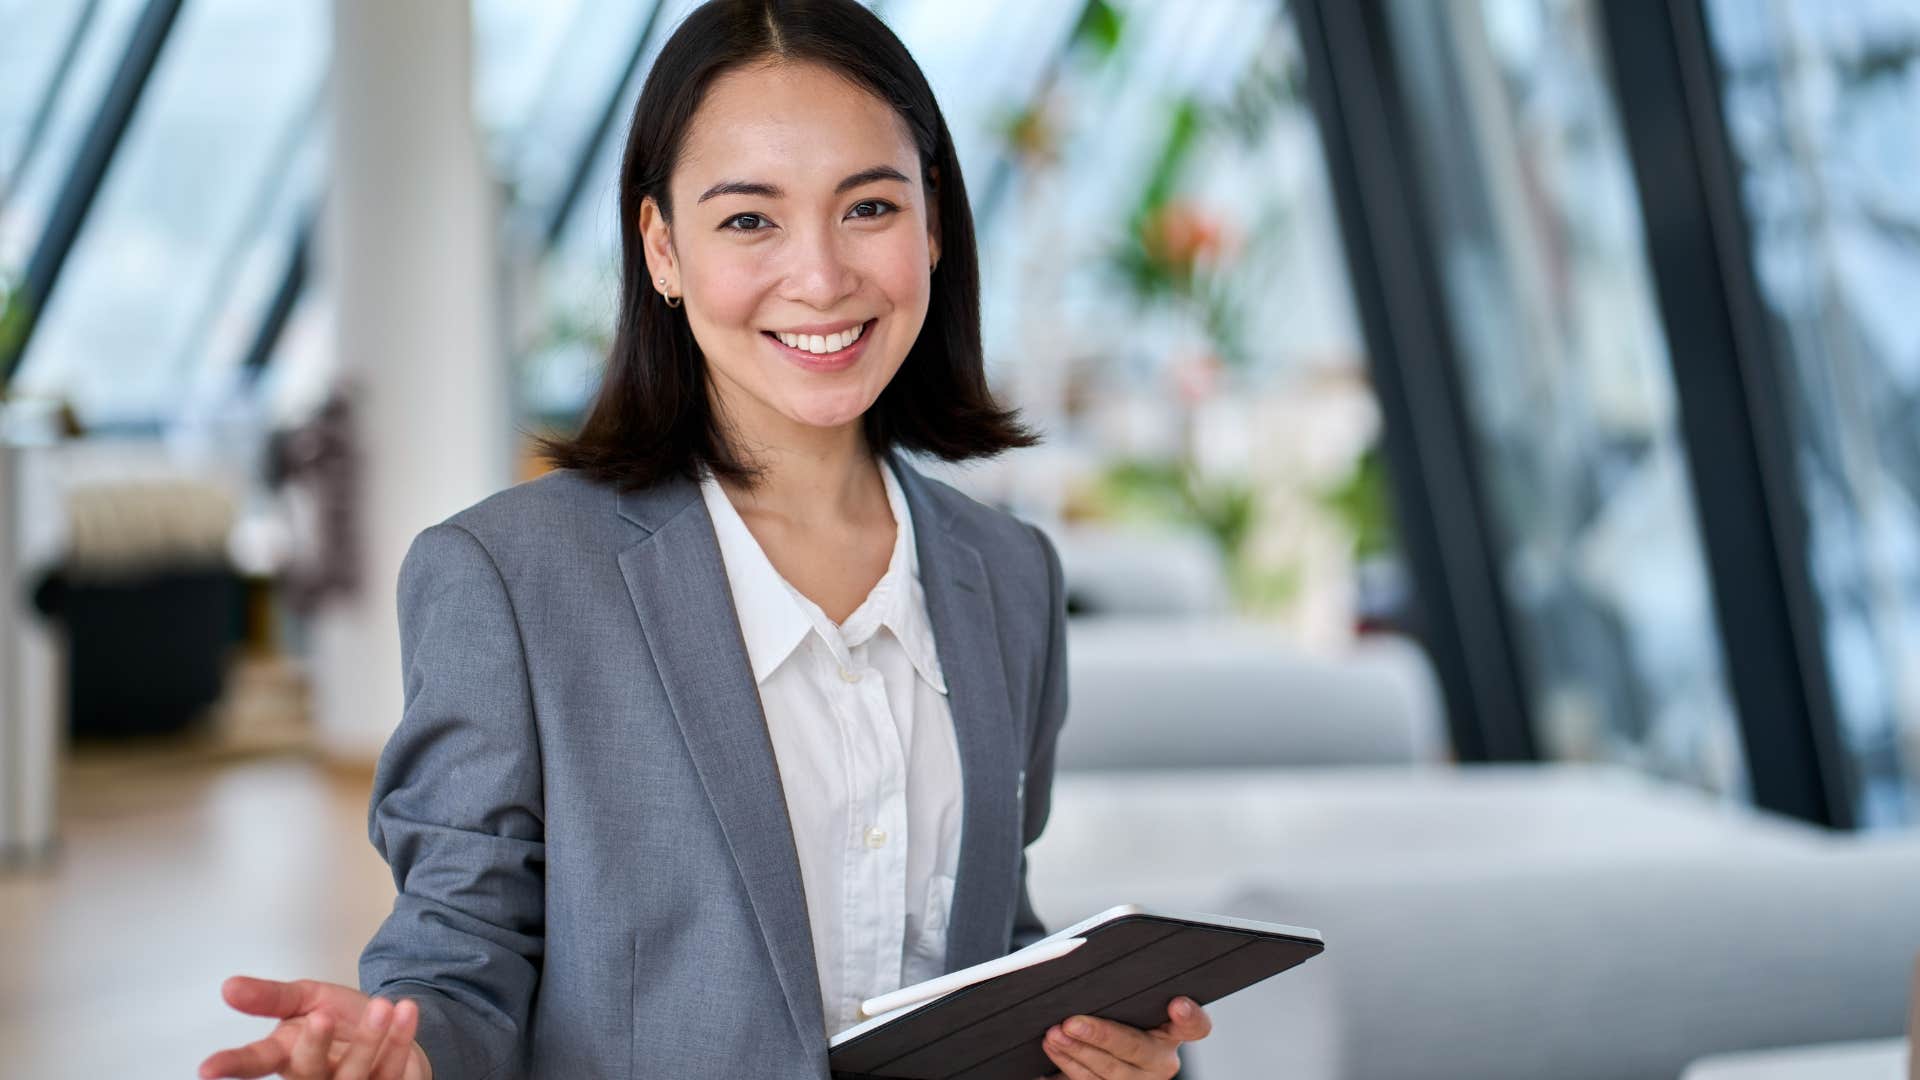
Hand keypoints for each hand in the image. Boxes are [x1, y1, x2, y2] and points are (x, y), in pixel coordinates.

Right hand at [199, 975, 432, 1079]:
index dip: (232, 1066)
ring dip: (368, 1040)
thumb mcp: (305, 997)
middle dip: (314, 1045)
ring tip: (382, 1005)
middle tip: (322, 1016)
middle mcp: (314, 1076)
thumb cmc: (341, 1019)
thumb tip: (229, 987)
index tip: (207, 1069)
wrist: (388, 1026)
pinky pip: (391, 1068)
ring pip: (353, 1074)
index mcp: (287, 1055)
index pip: (255, 1062)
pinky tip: (405, 1011)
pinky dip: (400, 1038)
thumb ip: (270, 996)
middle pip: (306, 1072)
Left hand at [1041, 996, 1211, 1079]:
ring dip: (1076, 1051)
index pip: (1195, 1025)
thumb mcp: (1124, 998)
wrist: (1103, 1043)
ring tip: (1053, 1034)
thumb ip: (1123, 987)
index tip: (1177, 1003)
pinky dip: (1067, 1063)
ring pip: (1109, 1071)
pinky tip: (1053, 1048)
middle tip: (1071, 1022)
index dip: (1190, 1015)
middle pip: (1137, 1048)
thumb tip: (1093, 964)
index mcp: (1173, 1030)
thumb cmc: (1114, 1008)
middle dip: (1101, 1035)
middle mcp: (1161, 1059)